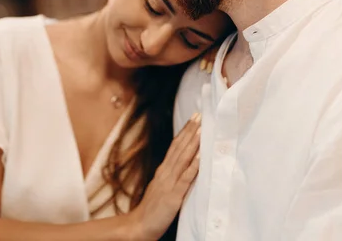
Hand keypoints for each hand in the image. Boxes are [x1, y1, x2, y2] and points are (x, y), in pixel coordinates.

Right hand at [128, 112, 201, 240]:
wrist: (139, 225)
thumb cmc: (152, 209)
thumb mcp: (162, 187)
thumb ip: (171, 176)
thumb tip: (184, 165)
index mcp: (163, 170)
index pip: (175, 146)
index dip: (185, 132)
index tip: (194, 119)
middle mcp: (166, 172)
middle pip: (179, 147)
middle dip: (190, 131)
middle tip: (199, 115)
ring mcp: (169, 182)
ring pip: (183, 158)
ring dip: (193, 142)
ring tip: (201, 128)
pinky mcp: (174, 195)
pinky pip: (186, 178)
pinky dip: (193, 165)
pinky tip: (200, 155)